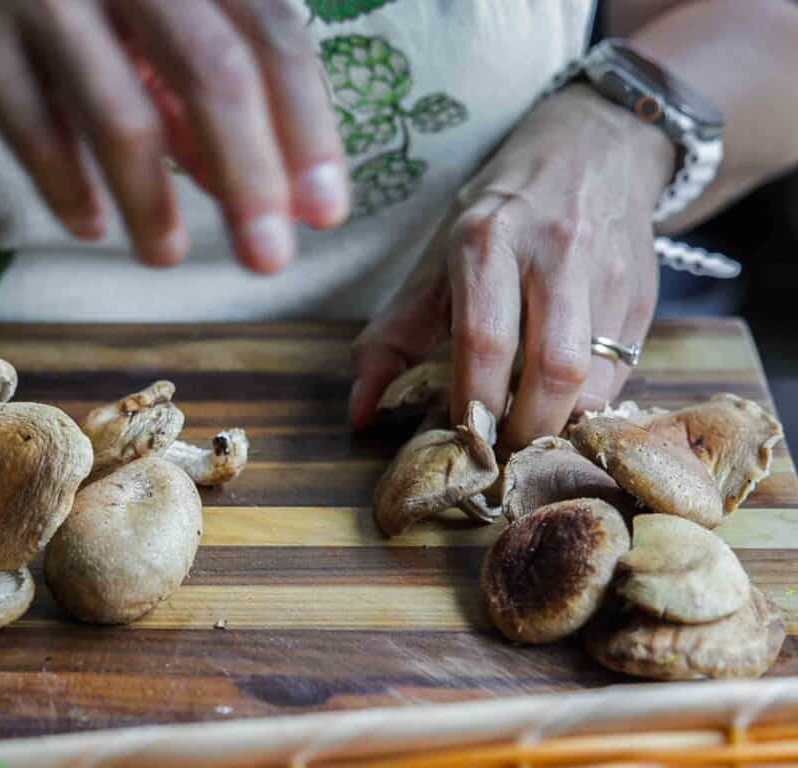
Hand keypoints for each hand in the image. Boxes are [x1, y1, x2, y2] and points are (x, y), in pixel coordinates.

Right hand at [0, 0, 347, 271]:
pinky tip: (91, 225)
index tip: (327, 211)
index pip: (271, 32)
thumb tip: (257, 183)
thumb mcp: (146, 13)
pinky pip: (33, 132)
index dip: (308, 127)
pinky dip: (67, 189)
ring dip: (151, 203)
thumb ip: (200, 84)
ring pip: (120, 115)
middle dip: (251, 178)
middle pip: (214, 72)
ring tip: (164, 257)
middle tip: (269, 259)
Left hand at [351, 85, 674, 447]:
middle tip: (499, 458)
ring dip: (561, 425)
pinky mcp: (643, 296)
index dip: (471, 402)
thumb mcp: (438, 257)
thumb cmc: (499, 211)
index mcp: (488, 239)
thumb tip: (359, 413)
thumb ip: (394, 335)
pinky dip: (589, 405)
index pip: (482, 339)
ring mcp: (607, 274)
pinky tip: (561, 411)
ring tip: (528, 440)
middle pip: (552, 367)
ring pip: (597, 377)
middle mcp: (554, 253)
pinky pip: (622, 371)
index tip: (458, 441)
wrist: (595, 147)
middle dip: (524, 429)